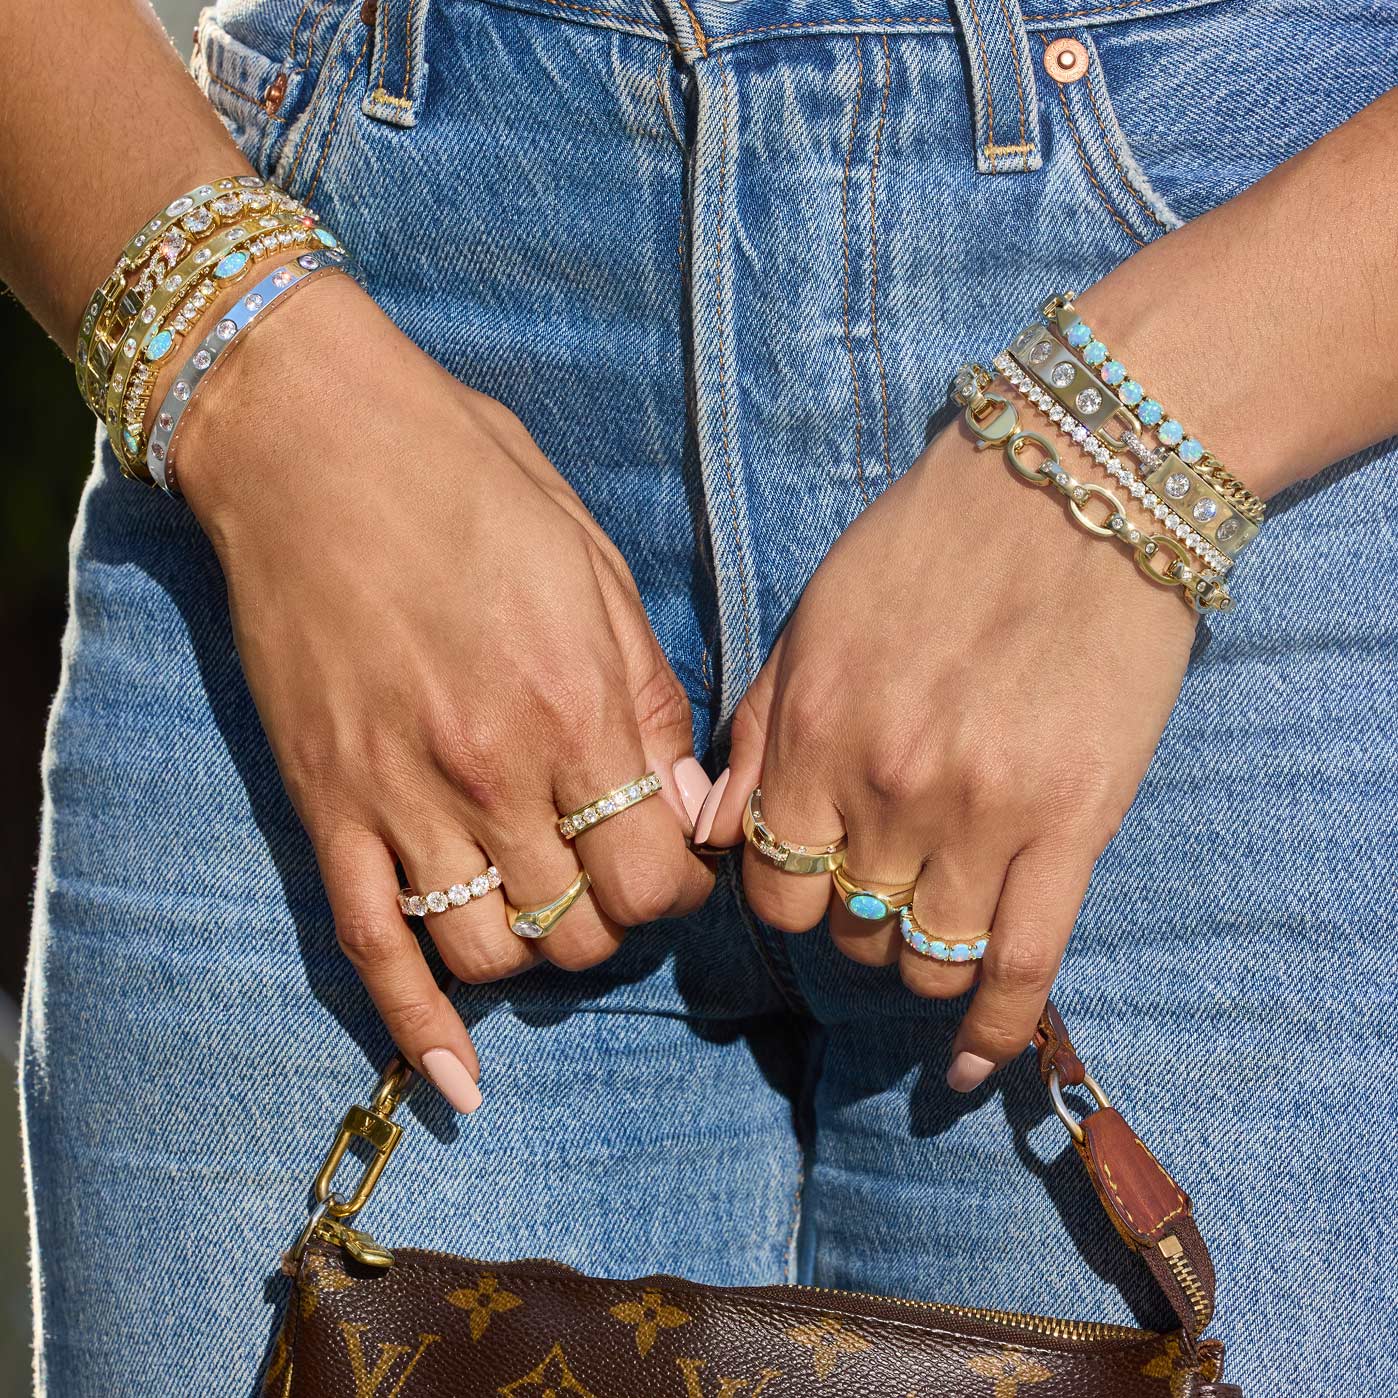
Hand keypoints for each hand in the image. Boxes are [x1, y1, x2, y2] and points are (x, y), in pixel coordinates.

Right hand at [172, 273, 714, 1109]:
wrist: (312, 442)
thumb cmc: (472, 483)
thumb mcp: (596, 569)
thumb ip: (652, 701)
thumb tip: (696, 810)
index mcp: (578, 705)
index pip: (660, 874)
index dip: (681, 885)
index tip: (670, 856)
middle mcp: (495, 770)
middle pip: (585, 928)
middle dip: (615, 922)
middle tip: (609, 880)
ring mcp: (401, 796)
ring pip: (490, 955)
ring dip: (532, 958)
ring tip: (538, 909)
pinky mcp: (324, 805)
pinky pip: (371, 946)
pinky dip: (414, 1027)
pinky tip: (454, 1082)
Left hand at [705, 397, 1196, 1090]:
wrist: (1072, 486)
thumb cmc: (929, 546)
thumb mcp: (810, 622)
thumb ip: (756, 733)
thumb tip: (712, 835)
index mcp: (812, 734)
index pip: (765, 883)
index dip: (782, 895)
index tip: (809, 880)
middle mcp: (884, 789)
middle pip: (842, 930)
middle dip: (848, 926)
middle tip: (877, 891)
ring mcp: (980, 817)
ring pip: (921, 960)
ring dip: (912, 965)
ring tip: (927, 928)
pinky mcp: (1071, 829)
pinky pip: (1021, 966)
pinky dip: (992, 1031)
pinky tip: (974, 1071)